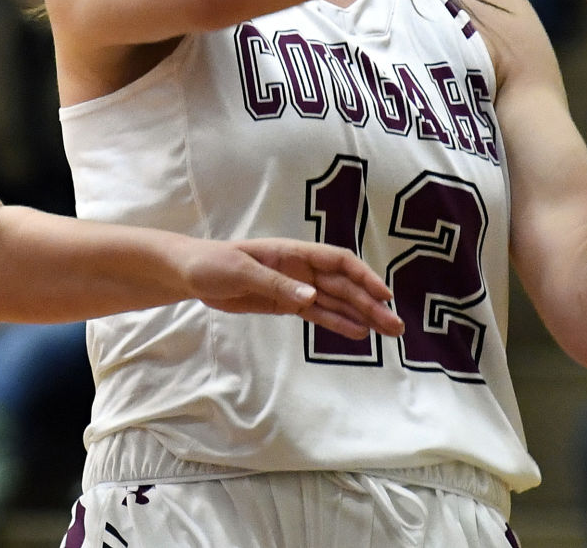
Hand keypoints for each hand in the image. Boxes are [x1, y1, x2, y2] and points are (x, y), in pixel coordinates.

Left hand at [176, 236, 402, 340]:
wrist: (190, 273)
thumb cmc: (212, 263)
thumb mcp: (240, 271)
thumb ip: (276, 284)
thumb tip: (312, 297)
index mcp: (293, 252)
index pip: (337, 261)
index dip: (363, 276)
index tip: (384, 295)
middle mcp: (300, 269)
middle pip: (343, 286)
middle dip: (371, 303)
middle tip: (396, 326)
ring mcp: (295, 287)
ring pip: (336, 302)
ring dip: (361, 315)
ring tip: (387, 333)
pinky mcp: (285, 304)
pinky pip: (318, 315)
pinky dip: (338, 323)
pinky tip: (357, 333)